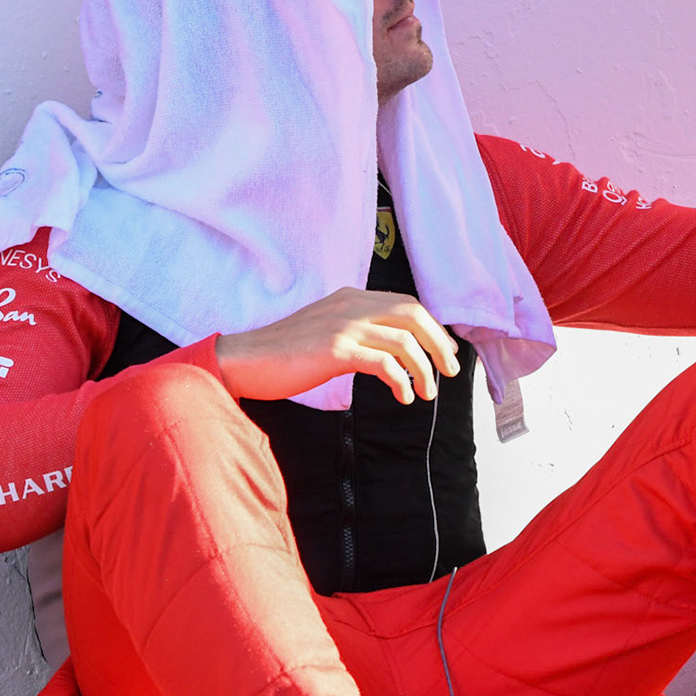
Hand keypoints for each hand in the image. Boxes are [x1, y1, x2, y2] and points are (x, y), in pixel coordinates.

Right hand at [214, 288, 460, 404]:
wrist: (245, 359)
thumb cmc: (283, 353)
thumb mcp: (325, 331)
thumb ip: (355, 332)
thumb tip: (389, 351)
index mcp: (349, 297)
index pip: (405, 304)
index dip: (432, 327)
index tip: (444, 352)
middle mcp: (350, 304)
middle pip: (413, 314)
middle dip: (438, 344)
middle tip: (450, 371)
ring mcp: (342, 325)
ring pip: (404, 340)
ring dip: (423, 368)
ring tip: (428, 393)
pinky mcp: (335, 350)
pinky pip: (384, 363)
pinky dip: (401, 381)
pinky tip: (404, 398)